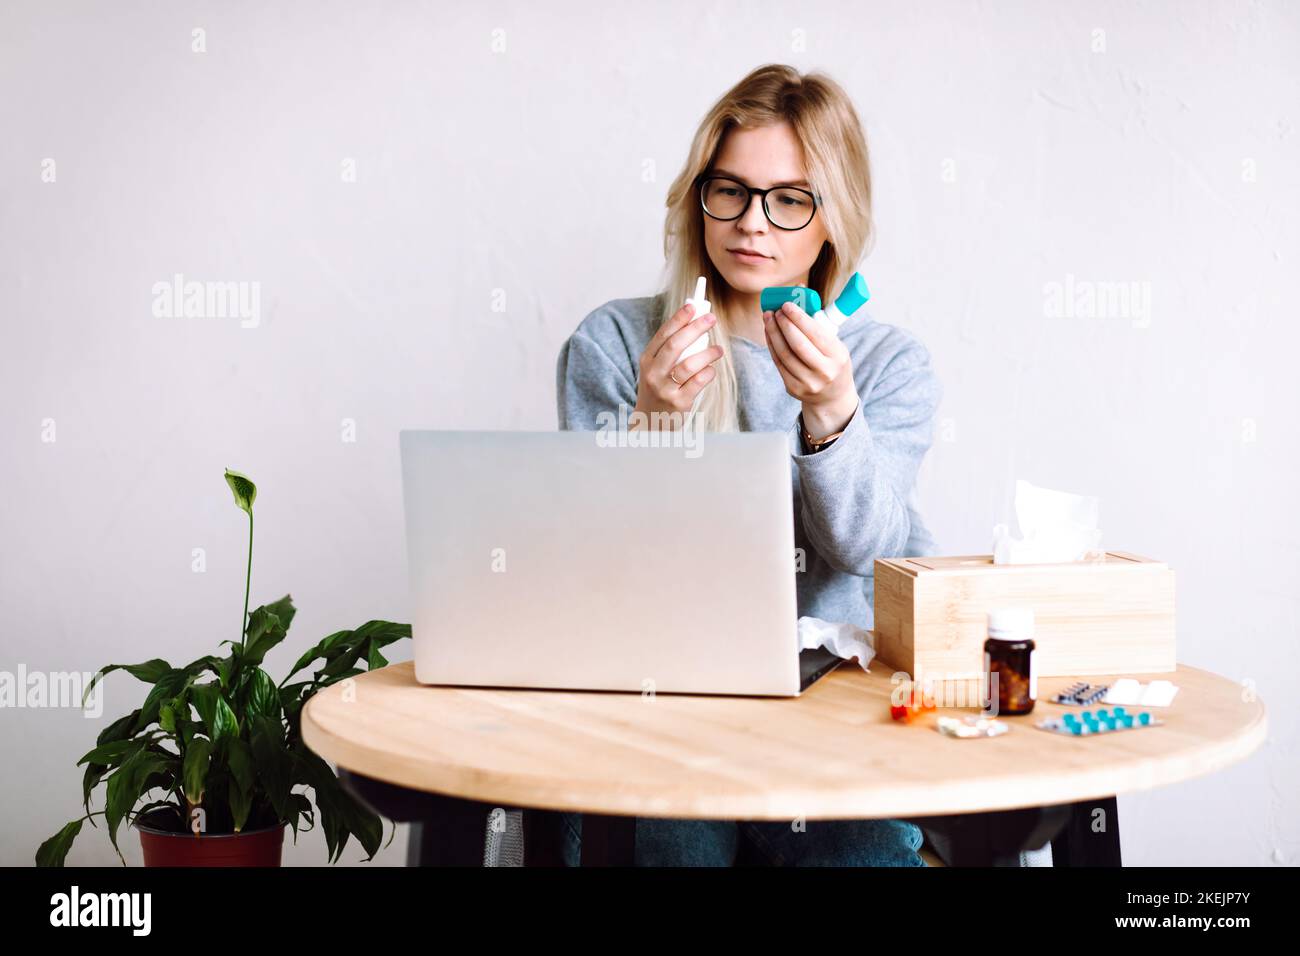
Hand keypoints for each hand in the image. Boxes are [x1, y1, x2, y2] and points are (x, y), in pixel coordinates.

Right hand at [632, 302, 724, 427]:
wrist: (651, 422)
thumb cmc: (660, 388)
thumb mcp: (657, 368)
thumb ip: (671, 349)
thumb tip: (693, 321)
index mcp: (647, 360)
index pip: (663, 334)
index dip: (678, 319)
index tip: (692, 306)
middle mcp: (653, 373)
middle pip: (675, 345)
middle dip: (695, 329)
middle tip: (711, 319)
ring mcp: (665, 389)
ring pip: (689, 365)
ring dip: (707, 353)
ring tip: (718, 349)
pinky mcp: (679, 403)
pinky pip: (698, 382)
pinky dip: (708, 373)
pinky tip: (711, 370)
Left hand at [763, 300, 857, 435]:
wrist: (832, 396)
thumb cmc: (832, 361)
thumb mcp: (835, 343)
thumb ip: (817, 321)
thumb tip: (798, 290)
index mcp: (838, 356)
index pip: (816, 333)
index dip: (799, 318)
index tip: (787, 304)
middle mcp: (824, 371)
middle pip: (797, 344)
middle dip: (784, 324)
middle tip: (776, 310)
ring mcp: (808, 382)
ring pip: (784, 354)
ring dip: (773, 333)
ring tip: (769, 318)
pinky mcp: (793, 388)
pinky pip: (778, 363)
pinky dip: (772, 345)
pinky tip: (769, 333)